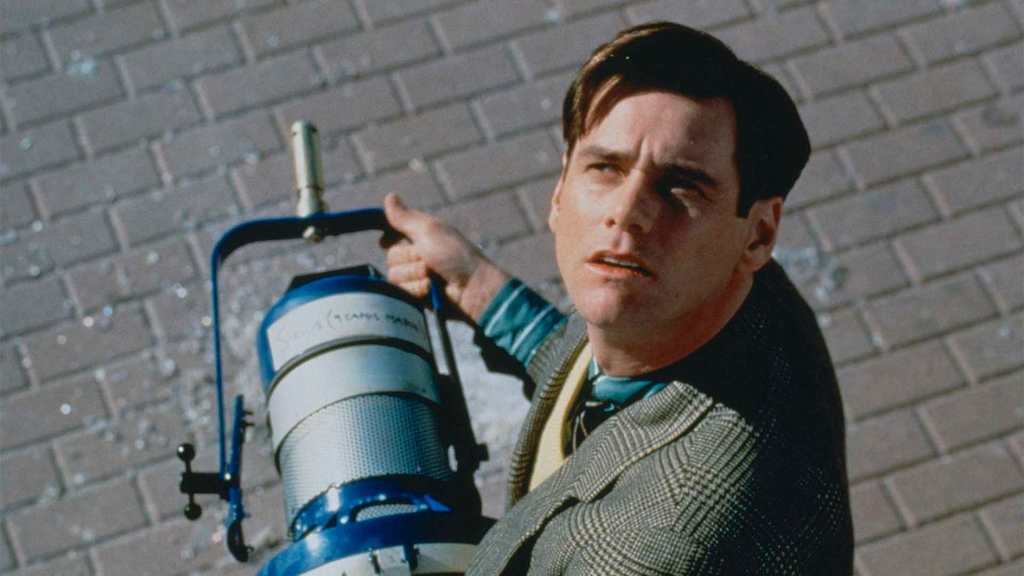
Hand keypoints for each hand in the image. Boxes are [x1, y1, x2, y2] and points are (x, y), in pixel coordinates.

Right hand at [381, 193, 508, 321]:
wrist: (472, 288)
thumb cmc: (454, 255)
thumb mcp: (429, 230)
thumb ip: (405, 217)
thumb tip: (389, 196)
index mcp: (421, 235)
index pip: (393, 233)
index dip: (389, 237)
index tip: (385, 242)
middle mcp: (418, 254)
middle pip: (391, 256)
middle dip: (408, 259)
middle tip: (427, 260)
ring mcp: (417, 276)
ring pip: (394, 275)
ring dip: (413, 274)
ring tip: (432, 276)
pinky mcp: (418, 295)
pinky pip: (402, 292)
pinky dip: (416, 289)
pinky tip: (431, 289)